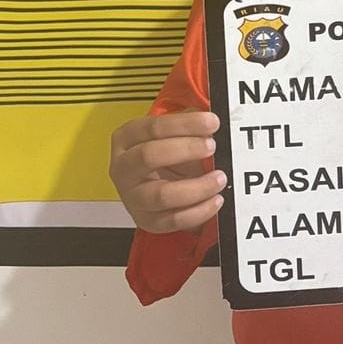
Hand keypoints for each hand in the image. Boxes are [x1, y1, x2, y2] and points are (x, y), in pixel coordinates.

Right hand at [109, 110, 225, 233]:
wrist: (155, 184)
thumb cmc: (163, 155)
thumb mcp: (173, 134)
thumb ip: (189, 125)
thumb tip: (209, 123)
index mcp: (126, 139)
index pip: (153, 127)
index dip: (184, 124)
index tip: (211, 123)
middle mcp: (124, 168)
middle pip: (149, 156)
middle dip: (186, 150)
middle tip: (211, 146)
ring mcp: (133, 197)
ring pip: (162, 195)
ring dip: (196, 187)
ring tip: (218, 178)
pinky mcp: (146, 220)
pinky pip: (173, 220)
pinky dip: (198, 211)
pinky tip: (214, 200)